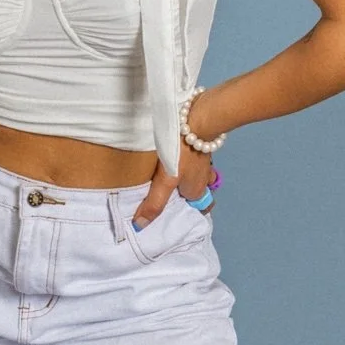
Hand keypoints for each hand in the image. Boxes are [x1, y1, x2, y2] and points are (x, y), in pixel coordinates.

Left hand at [131, 100, 223, 226]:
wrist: (195, 119)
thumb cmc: (182, 153)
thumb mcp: (166, 182)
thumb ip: (154, 203)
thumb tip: (140, 226)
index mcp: (197, 190)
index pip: (201, 208)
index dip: (190, 211)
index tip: (175, 212)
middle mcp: (203, 178)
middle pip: (197, 191)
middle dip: (184, 193)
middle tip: (165, 193)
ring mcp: (202, 160)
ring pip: (195, 173)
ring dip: (184, 175)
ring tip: (164, 174)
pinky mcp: (197, 144)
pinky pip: (192, 156)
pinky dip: (184, 159)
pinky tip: (170, 153)